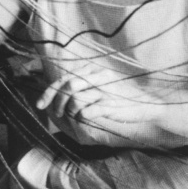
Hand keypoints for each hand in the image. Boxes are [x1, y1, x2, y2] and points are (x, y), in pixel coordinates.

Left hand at [37, 70, 165, 147]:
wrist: (147, 104)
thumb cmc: (121, 96)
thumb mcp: (102, 84)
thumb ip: (82, 84)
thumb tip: (56, 92)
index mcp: (94, 70)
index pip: (64, 78)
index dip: (49, 92)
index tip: (40, 104)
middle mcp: (99, 77)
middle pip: (67, 87)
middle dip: (57, 102)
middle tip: (57, 113)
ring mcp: (105, 90)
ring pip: (75, 99)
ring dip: (69, 110)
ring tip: (72, 115)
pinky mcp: (111, 104)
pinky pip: (87, 111)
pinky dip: (81, 117)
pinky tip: (85, 118)